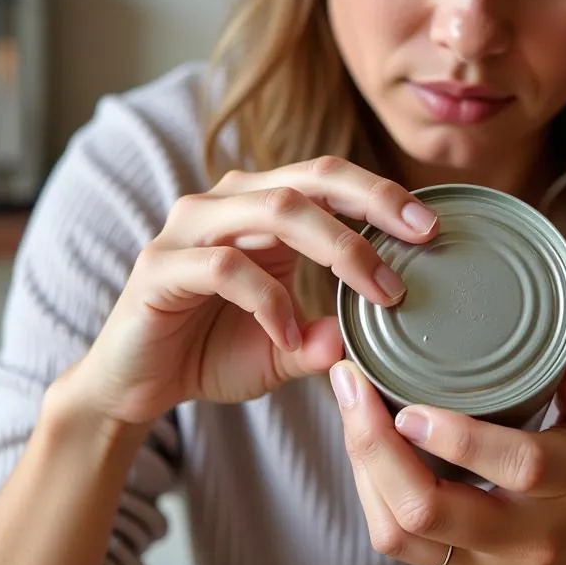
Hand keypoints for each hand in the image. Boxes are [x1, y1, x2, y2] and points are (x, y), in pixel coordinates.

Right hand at [74, 158, 438, 426]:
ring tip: (380, 294)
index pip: (328, 180)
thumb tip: (366, 336)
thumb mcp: (286, 347)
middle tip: (419, 238)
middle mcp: (226, 202)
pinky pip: (226, 267)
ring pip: (274, 209)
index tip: (431, 226)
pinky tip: (290, 335)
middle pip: (309, 178)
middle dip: (372, 202)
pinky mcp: (160, 266)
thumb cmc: (212, 352)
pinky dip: (269, 301)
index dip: (381, 194)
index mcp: (260, 207)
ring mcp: (190, 228)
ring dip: (337, 249)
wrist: (134, 386)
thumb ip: (325, 337)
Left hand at [331, 324, 565, 564]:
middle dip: (375, 447)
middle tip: (349, 384)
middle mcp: (529, 535)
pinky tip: (366, 447)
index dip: (458, 439)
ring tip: (349, 408)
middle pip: (431, 511)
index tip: (409, 403)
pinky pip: (404, 545)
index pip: (517, 466)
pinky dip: (374, 493)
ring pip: (404, 536)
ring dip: (363, 469)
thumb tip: (558, 302)